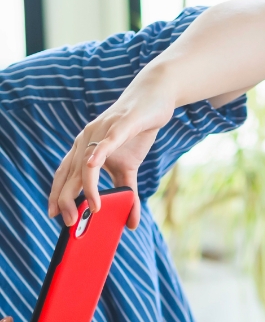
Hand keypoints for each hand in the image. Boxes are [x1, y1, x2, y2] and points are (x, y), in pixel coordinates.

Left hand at [47, 65, 179, 229]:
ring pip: (88, 164)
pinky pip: (107, 141)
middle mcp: (86, 140)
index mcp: (84, 149)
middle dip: (67, 200)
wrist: (153, 99)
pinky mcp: (121, 125)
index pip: (64, 175)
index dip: (57, 195)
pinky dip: (98, 154)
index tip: (54, 215)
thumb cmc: (137, 131)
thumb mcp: (130, 166)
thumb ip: (126, 191)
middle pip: (71, 174)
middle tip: (69, 223)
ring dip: (88, 188)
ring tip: (93, 209)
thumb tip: (131, 222)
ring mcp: (102, 132)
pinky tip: (92, 165)